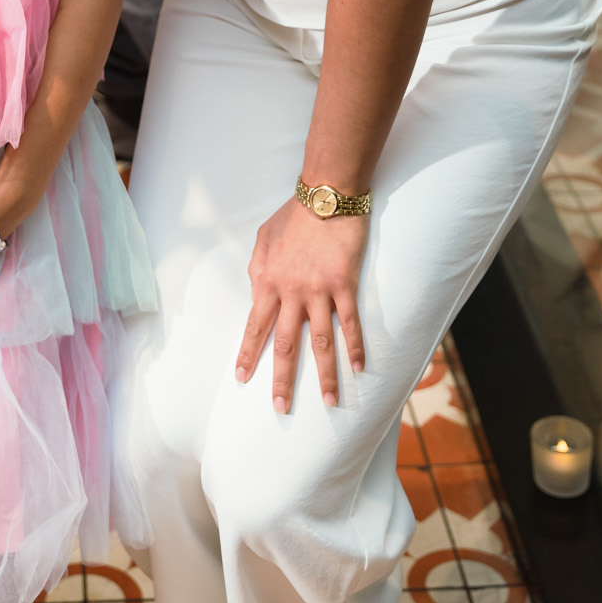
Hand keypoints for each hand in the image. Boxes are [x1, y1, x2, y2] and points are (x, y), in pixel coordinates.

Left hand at [234, 198, 367, 409]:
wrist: (325, 194)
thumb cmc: (292, 215)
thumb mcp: (262, 239)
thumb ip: (257, 269)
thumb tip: (256, 292)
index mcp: (267, 281)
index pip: (256, 326)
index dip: (249, 353)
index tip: (242, 378)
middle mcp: (291, 291)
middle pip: (286, 344)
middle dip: (282, 379)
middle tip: (280, 408)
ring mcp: (319, 290)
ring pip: (321, 342)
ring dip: (326, 375)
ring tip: (329, 402)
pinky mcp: (344, 285)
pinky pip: (350, 323)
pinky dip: (355, 347)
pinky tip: (359, 369)